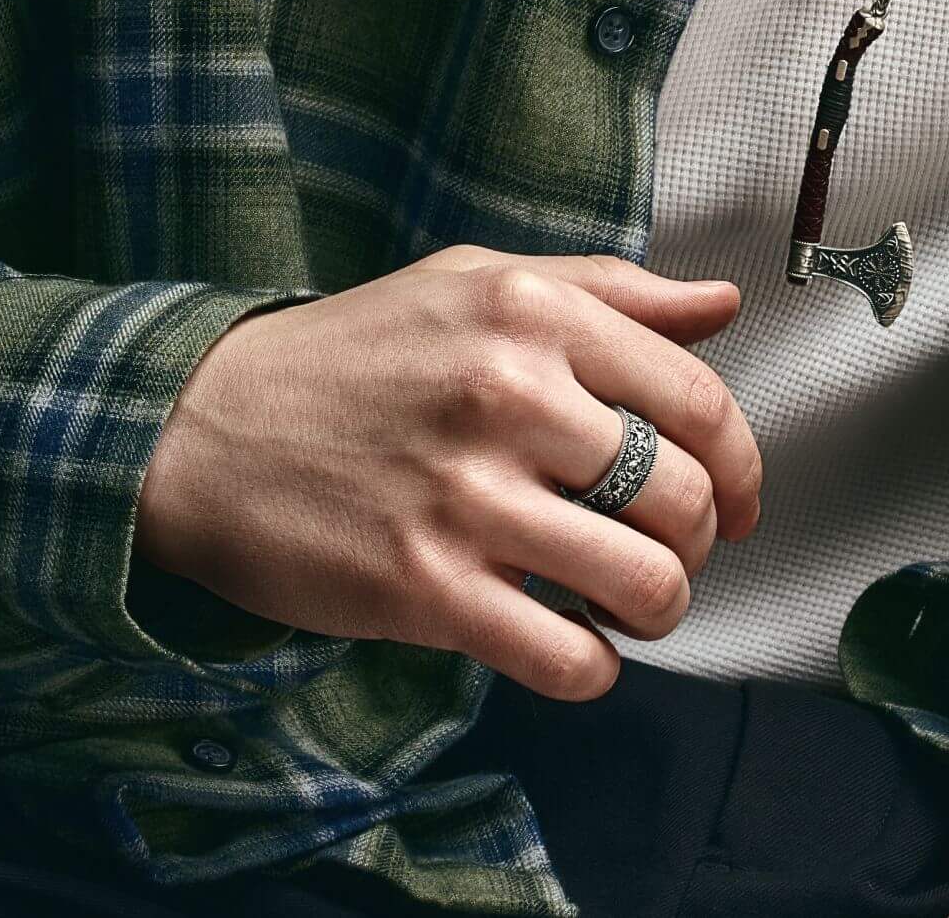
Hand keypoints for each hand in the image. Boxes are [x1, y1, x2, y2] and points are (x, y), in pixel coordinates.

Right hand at [133, 245, 763, 699]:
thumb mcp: (481, 281)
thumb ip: (609, 291)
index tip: (738, 498)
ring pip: (643, 581)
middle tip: (672, 550)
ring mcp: (467, 495)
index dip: (742, 464)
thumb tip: (721, 304)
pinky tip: (574, 644)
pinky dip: (593, 667)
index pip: (699, 400)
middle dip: (700, 542)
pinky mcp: (424, 586)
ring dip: (659, 608)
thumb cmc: (356, 351)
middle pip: (684, 496)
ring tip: (628, 600)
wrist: (205, 425)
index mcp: (533, 313)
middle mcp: (510, 395)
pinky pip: (564, 655)